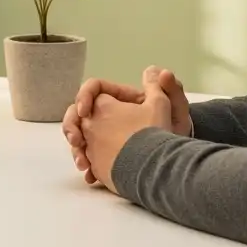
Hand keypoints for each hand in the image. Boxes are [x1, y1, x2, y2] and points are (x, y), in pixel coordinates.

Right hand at [63, 66, 190, 185]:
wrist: (173, 158)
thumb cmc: (174, 130)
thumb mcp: (174, 109)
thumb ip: (169, 89)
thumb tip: (158, 71)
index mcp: (121, 98)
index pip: (94, 89)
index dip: (84, 96)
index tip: (84, 111)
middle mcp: (109, 115)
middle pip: (79, 114)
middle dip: (72, 126)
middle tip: (77, 141)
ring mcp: (104, 135)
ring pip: (80, 136)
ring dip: (76, 148)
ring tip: (84, 163)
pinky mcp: (103, 154)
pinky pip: (87, 156)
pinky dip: (86, 164)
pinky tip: (90, 175)